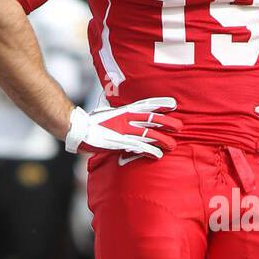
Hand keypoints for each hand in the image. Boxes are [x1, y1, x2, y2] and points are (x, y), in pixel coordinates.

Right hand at [65, 98, 182, 157]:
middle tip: (180, 126)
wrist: (77, 129)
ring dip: (162, 139)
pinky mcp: (120, 143)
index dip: (160, 103)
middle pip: (152, 119)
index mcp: (124, 110)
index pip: (146, 104)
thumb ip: (121, 115)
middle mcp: (126, 119)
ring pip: (149, 134)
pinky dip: (150, 151)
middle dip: (167, 122)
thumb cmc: (92, 122)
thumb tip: (129, 114)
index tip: (173, 104)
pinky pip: (139, 147)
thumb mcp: (109, 114)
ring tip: (173, 144)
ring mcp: (124, 131)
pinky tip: (158, 155)